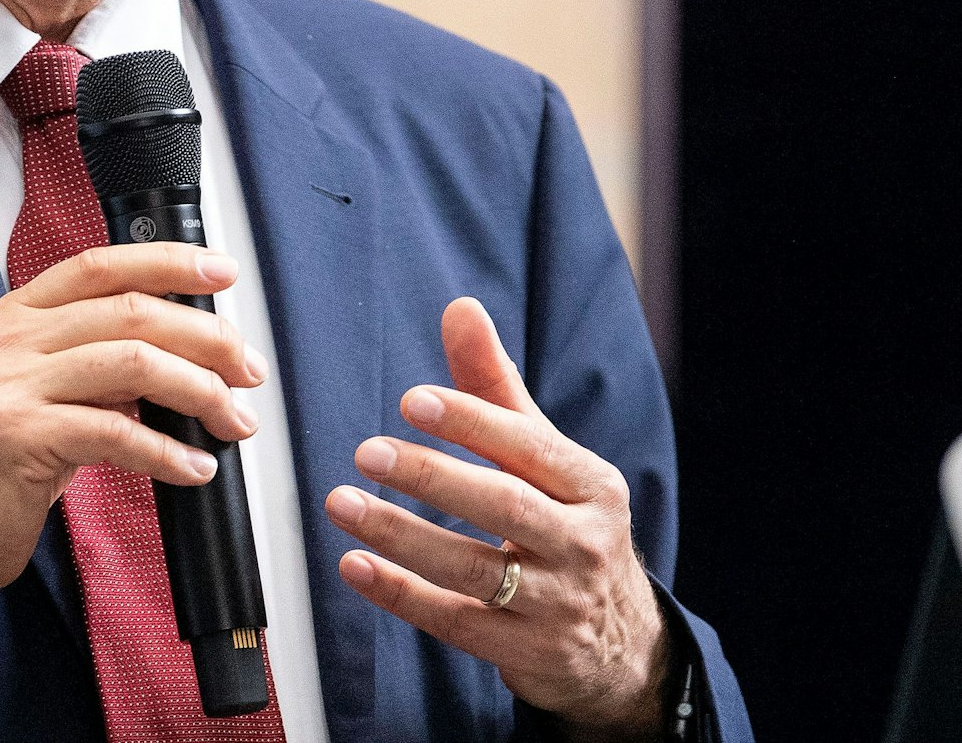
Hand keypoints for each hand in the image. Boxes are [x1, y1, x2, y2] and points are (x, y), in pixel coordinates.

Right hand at [0, 242, 265, 641]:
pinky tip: (195, 468)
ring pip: (133, 363)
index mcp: (10, 316)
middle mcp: (7, 339)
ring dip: (200, 392)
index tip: (221, 273)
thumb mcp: (26, 389)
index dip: (167, 262)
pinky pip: (117, 434)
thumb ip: (84, 360)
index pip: (100, 265)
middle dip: (206, 338)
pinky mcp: (21, 439)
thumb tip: (174, 353)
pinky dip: (168, 452)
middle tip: (248, 371)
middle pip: (130, 311)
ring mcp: (11, 386)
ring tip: (234, 420)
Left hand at [325, 298, 668, 740]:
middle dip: (433, 477)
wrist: (619, 642)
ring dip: (402, 536)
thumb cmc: (564, 524)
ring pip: (473, 569)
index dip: (471, 421)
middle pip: (504, 507)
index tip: (411, 400)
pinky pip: (455, 623)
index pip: (529, 447)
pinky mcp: (525, 652)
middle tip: (367, 451)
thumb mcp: (544, 457)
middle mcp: (581, 543)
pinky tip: (354, 565)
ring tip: (342, 504)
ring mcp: (556, 604)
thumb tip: (460, 308)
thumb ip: (495, 387)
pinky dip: (400, 594)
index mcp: (591, 485)